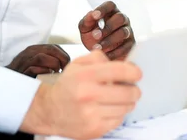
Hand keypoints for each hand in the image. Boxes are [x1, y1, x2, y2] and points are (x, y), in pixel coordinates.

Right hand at [6, 45, 70, 76]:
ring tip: (55, 73)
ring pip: (41, 57)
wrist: (7, 81)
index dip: (64, 56)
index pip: (54, 47)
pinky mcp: (20, 71)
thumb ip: (50, 62)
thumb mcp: (38, 65)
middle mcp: (30, 52)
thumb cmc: (25, 74)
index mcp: (36, 49)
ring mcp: (24, 61)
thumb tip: (67, 67)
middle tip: (64, 70)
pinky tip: (45, 77)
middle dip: (61, 59)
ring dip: (52, 65)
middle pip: (50, 49)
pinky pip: (32, 69)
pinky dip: (42, 72)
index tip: (68, 66)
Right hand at [20, 50, 141, 138]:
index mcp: (85, 75)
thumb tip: (120, 63)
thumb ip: (98, 58)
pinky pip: (118, 120)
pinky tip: (110, 109)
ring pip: (126, 107)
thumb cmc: (68, 86)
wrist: (50, 111)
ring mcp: (92, 114)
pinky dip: (118, 114)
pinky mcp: (95, 129)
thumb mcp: (77, 64)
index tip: (137, 73)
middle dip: (134, 89)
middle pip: (128, 92)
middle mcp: (88, 94)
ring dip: (127, 102)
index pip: (119, 71)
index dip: (134, 71)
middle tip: (132, 88)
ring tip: (120, 99)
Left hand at [78, 1, 134, 59]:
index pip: (110, 5)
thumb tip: (91, 14)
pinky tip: (105, 55)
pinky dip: (114, 52)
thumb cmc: (92, 37)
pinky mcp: (131, 44)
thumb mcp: (85, 29)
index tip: (94, 16)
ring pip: (123, 32)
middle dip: (107, 27)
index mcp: (110, 12)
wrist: (99, 55)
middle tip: (95, 35)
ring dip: (110, 40)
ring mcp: (128, 31)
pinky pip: (126, 47)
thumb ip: (87, 20)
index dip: (103, 9)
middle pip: (120, 18)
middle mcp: (122, 19)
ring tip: (97, 47)